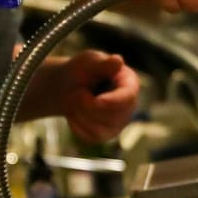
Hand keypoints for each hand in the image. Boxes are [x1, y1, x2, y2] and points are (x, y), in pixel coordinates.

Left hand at [26, 51, 140, 145]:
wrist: (68, 87)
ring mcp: (119, 122)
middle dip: (89, 107)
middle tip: (77, 93)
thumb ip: (102, 64)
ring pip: (101, 129)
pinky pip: (91, 137)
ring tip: (76, 101)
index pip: (128, 97)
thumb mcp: (88, 62)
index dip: (112, 101)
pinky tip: (75, 114)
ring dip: (81, 116)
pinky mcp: (106, 134)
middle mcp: (129, 105)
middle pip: (114, 116)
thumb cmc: (81, 71)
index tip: (96, 101)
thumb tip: (118, 60)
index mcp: (129, 83)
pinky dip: (78, 126)